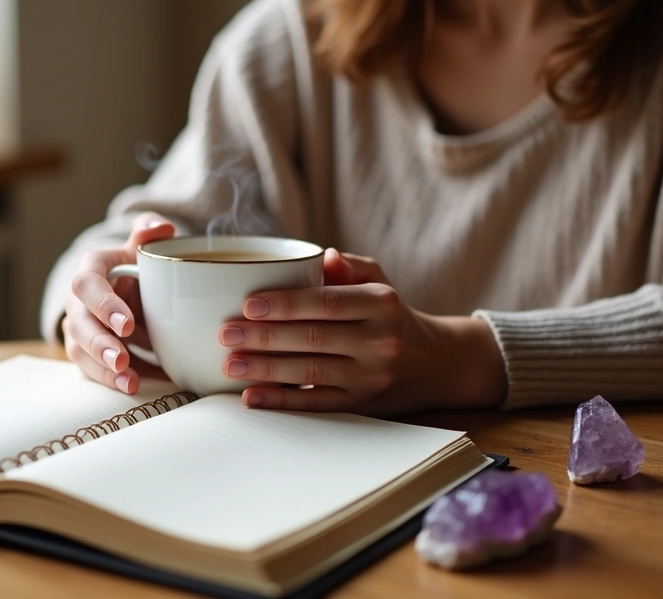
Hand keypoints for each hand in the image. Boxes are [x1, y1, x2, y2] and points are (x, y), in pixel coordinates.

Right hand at [63, 213, 174, 393]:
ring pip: (80, 350)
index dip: (103, 305)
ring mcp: (81, 329)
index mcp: (92, 271)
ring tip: (129, 382)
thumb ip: (150, 235)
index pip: (87, 285)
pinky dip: (111, 380)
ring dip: (103, 368)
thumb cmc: (137, 267)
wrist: (133, 290)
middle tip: (123, 359)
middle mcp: (79, 301)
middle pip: (79, 323)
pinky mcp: (88, 352)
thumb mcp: (144, 249)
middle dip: (100, 344)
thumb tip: (160, 227)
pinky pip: (91, 368)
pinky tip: (132, 387)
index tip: (127, 324)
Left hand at [219, 249, 506, 414]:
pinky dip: (282, 402)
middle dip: (264, 338)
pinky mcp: (363, 406)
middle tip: (226, 333)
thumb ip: (350, 266)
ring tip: (229, 363)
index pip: (327, 303)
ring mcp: (372, 377)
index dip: (286, 304)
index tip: (248, 305)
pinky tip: (252, 397)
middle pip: (313, 339)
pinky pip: (317, 405)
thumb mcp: (380, 282)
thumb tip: (322, 256)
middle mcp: (380, 341)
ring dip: (265, 369)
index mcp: (381, 304)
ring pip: (311, 373)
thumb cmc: (393, 315)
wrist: (437, 363)